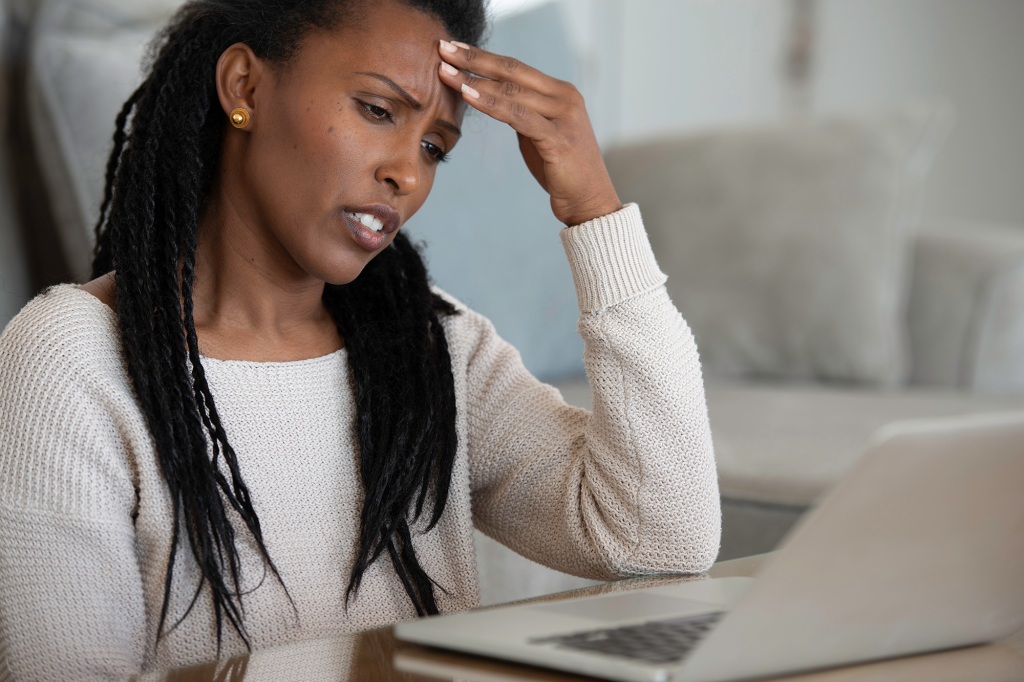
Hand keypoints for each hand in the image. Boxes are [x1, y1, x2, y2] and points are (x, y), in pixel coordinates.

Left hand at [438, 40, 621, 226]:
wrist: (589, 201)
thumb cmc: (562, 170)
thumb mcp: (540, 134)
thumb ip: (523, 114)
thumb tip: (494, 100)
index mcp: (561, 92)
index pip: (515, 67)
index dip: (483, 56)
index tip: (453, 48)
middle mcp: (565, 98)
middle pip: (512, 71)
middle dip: (474, 59)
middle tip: (443, 48)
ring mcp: (564, 117)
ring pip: (512, 92)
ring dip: (475, 81)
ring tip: (446, 72)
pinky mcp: (558, 139)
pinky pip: (518, 117)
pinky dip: (491, 105)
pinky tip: (468, 95)